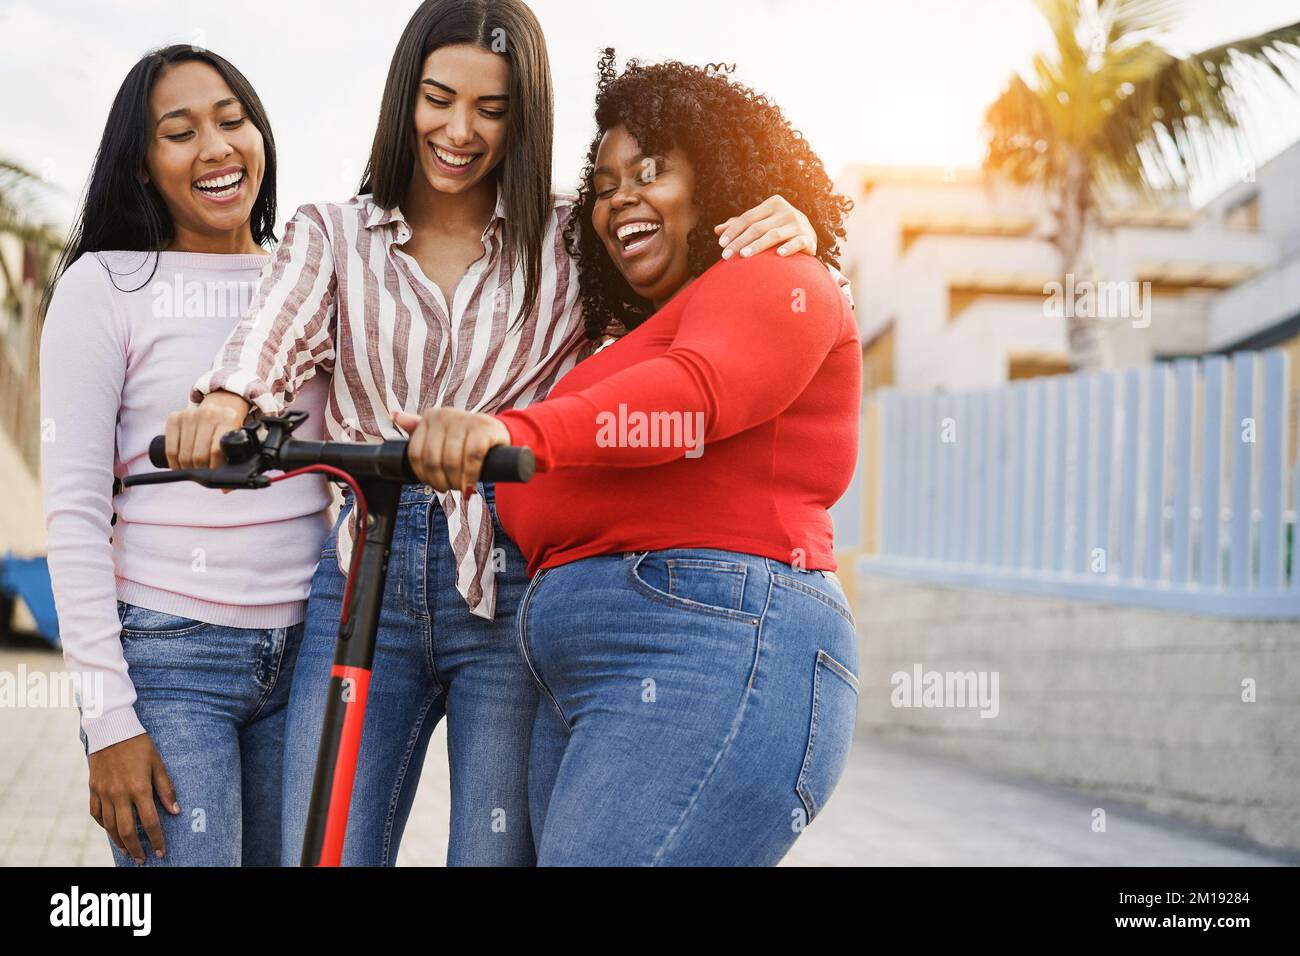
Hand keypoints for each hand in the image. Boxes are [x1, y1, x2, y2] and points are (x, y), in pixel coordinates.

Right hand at [87, 734, 179, 862]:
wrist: (111, 729)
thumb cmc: (139, 744)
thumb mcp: (158, 763)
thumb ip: (166, 788)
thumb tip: (175, 811)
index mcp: (139, 788)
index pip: (150, 822)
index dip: (157, 839)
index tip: (161, 852)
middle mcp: (119, 794)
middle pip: (127, 831)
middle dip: (136, 849)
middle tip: (143, 859)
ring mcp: (103, 793)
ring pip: (109, 827)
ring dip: (119, 842)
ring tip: (129, 851)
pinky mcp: (93, 789)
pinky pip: (96, 815)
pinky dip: (104, 826)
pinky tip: (112, 831)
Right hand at [164, 390, 249, 469]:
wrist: (217, 408)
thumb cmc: (227, 430)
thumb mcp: (236, 439)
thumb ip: (235, 459)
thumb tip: (226, 487)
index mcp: (229, 418)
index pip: (216, 451)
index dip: (214, 468)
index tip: (214, 474)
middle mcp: (208, 413)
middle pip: (199, 455)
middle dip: (200, 470)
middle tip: (203, 473)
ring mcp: (189, 414)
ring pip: (184, 455)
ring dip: (187, 468)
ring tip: (193, 470)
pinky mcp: (174, 417)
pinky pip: (170, 449)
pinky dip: (174, 462)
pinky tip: (179, 466)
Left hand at [391, 407, 510, 494]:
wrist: (498, 433)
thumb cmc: (465, 437)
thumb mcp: (440, 432)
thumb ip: (417, 427)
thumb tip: (394, 416)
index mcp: (430, 418)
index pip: (415, 454)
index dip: (423, 475)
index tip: (434, 484)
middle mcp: (445, 415)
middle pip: (432, 460)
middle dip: (440, 481)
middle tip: (450, 488)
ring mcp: (465, 420)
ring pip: (451, 461)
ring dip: (456, 482)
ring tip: (461, 487)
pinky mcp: (484, 429)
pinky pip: (472, 458)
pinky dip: (471, 476)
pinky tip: (471, 485)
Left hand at [714, 194, 816, 259]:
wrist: (807, 238)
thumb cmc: (777, 230)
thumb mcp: (760, 224)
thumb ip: (740, 226)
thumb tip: (716, 230)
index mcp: (774, 203)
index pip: (748, 217)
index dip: (733, 230)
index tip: (721, 244)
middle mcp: (786, 211)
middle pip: (758, 227)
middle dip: (740, 242)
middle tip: (726, 256)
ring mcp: (798, 224)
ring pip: (774, 235)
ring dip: (758, 246)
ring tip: (743, 256)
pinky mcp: (808, 238)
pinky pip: (797, 243)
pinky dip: (788, 248)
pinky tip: (778, 255)